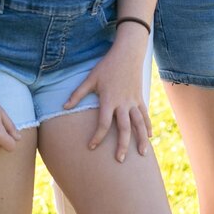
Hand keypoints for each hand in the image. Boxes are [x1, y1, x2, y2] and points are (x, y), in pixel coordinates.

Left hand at [63, 45, 151, 159]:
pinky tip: (149, 137)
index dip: (97, 136)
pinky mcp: (140, 98)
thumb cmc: (106, 66)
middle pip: (124, 128)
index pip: (103, 123)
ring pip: (139, 124)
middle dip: (122, 145)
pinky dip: (148, 126)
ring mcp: (133, 101)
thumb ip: (77, 94)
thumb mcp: (90, 79)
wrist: (127, 53)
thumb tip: (64, 107)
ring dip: (141, 139)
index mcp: (109, 100)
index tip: (91, 147)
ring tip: (142, 154)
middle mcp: (123, 103)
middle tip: (119, 160)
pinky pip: (145, 115)